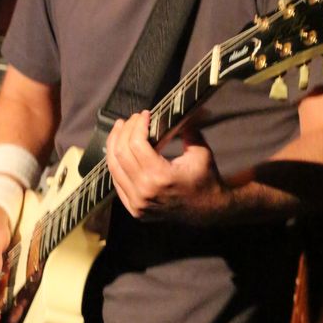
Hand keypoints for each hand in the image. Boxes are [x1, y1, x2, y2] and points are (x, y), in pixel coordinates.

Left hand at [106, 110, 230, 221]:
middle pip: (121, 153)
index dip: (137, 125)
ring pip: (113, 167)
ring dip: (114, 144)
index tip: (145, 114)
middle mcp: (144, 192)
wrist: (208, 212)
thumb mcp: (200, 151)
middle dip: (124, 130)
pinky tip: (120, 150)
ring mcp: (137, 203)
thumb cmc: (206, 180)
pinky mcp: (134, 209)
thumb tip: (173, 110)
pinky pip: (116, 181)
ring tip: (121, 129)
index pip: (136, 144)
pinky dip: (116, 163)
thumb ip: (186, 129)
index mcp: (161, 177)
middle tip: (132, 119)